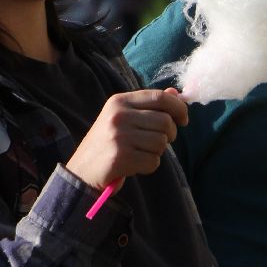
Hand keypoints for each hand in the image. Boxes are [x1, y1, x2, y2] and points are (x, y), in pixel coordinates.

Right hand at [65, 88, 188, 191]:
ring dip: (156, 152)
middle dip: (169, 135)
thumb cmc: (107, 144)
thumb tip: (176, 94)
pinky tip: (134, 165)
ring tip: (139, 153)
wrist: (82, 172)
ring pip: (162, 142)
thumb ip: (149, 106)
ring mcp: (119, 136)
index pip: (160, 97)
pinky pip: (153, 161)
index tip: (184, 120)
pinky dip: (149, 166)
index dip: (179, 108)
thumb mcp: (124, 119)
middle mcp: (118, 115)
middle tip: (155, 143)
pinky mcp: (121, 157)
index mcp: (119, 101)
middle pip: (166, 122)